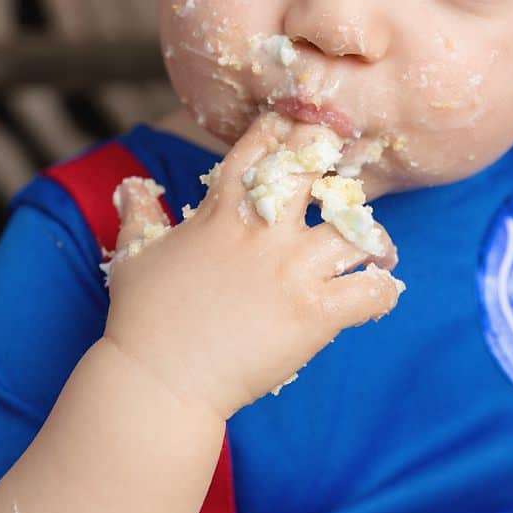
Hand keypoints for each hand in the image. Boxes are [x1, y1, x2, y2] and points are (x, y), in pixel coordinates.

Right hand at [101, 110, 402, 419]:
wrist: (159, 381)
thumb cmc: (142, 319)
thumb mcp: (133, 254)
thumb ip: (140, 214)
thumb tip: (130, 186)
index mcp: (222, 210)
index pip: (261, 146)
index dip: (284, 131)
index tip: (299, 133)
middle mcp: (264, 230)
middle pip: (315, 164)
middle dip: (334, 161)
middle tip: (344, 184)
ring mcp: (293, 270)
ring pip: (358, 229)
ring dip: (371, 235)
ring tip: (374, 248)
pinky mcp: (315, 314)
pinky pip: (371, 291)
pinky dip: (382, 291)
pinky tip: (377, 293)